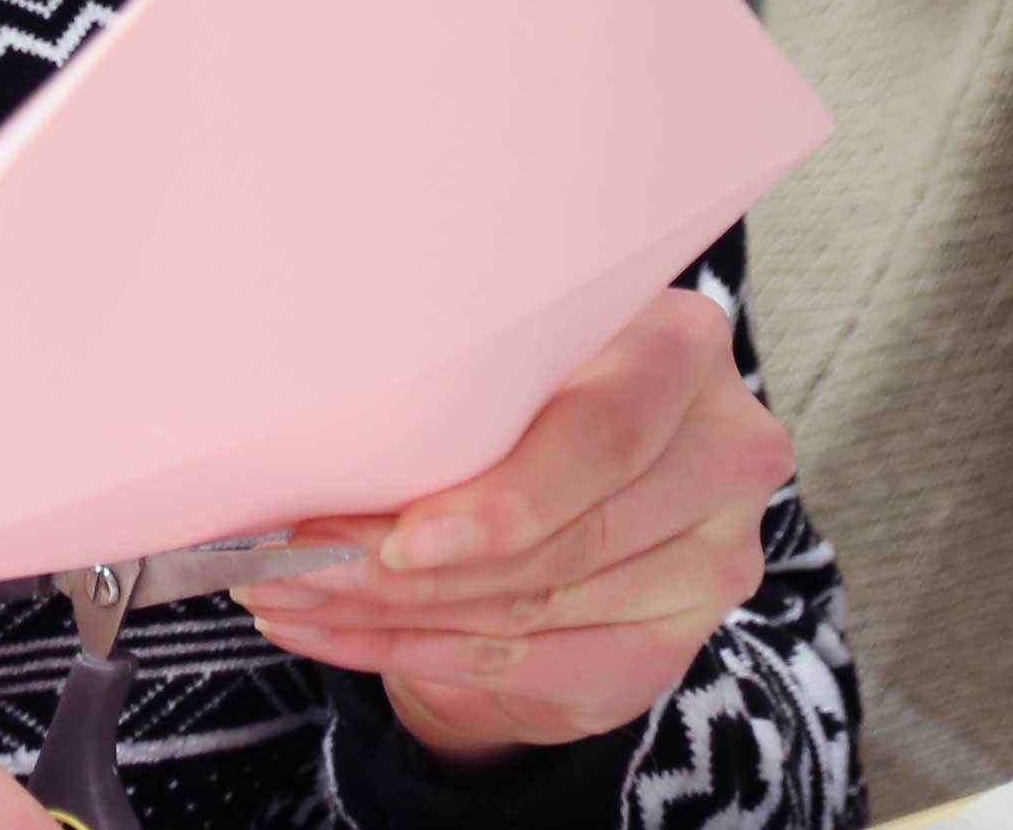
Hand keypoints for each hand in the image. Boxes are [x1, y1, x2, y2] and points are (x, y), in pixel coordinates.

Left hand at [233, 287, 792, 761]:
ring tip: (290, 594)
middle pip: (563, 539)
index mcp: (684, 349)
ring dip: (392, 615)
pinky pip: (531, 664)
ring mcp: (711, 559)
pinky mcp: (670, 642)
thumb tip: (322, 431)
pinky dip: (415, 653)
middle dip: (410, 568)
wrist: (577, 478)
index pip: (604, 437)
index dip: (503, 502)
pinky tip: (338, 633)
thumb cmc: (528, 391)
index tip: (401, 539)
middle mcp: (723, 453)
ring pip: (534, 610)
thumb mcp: (508, 353)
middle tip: (293, 565)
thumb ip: (460, 376)